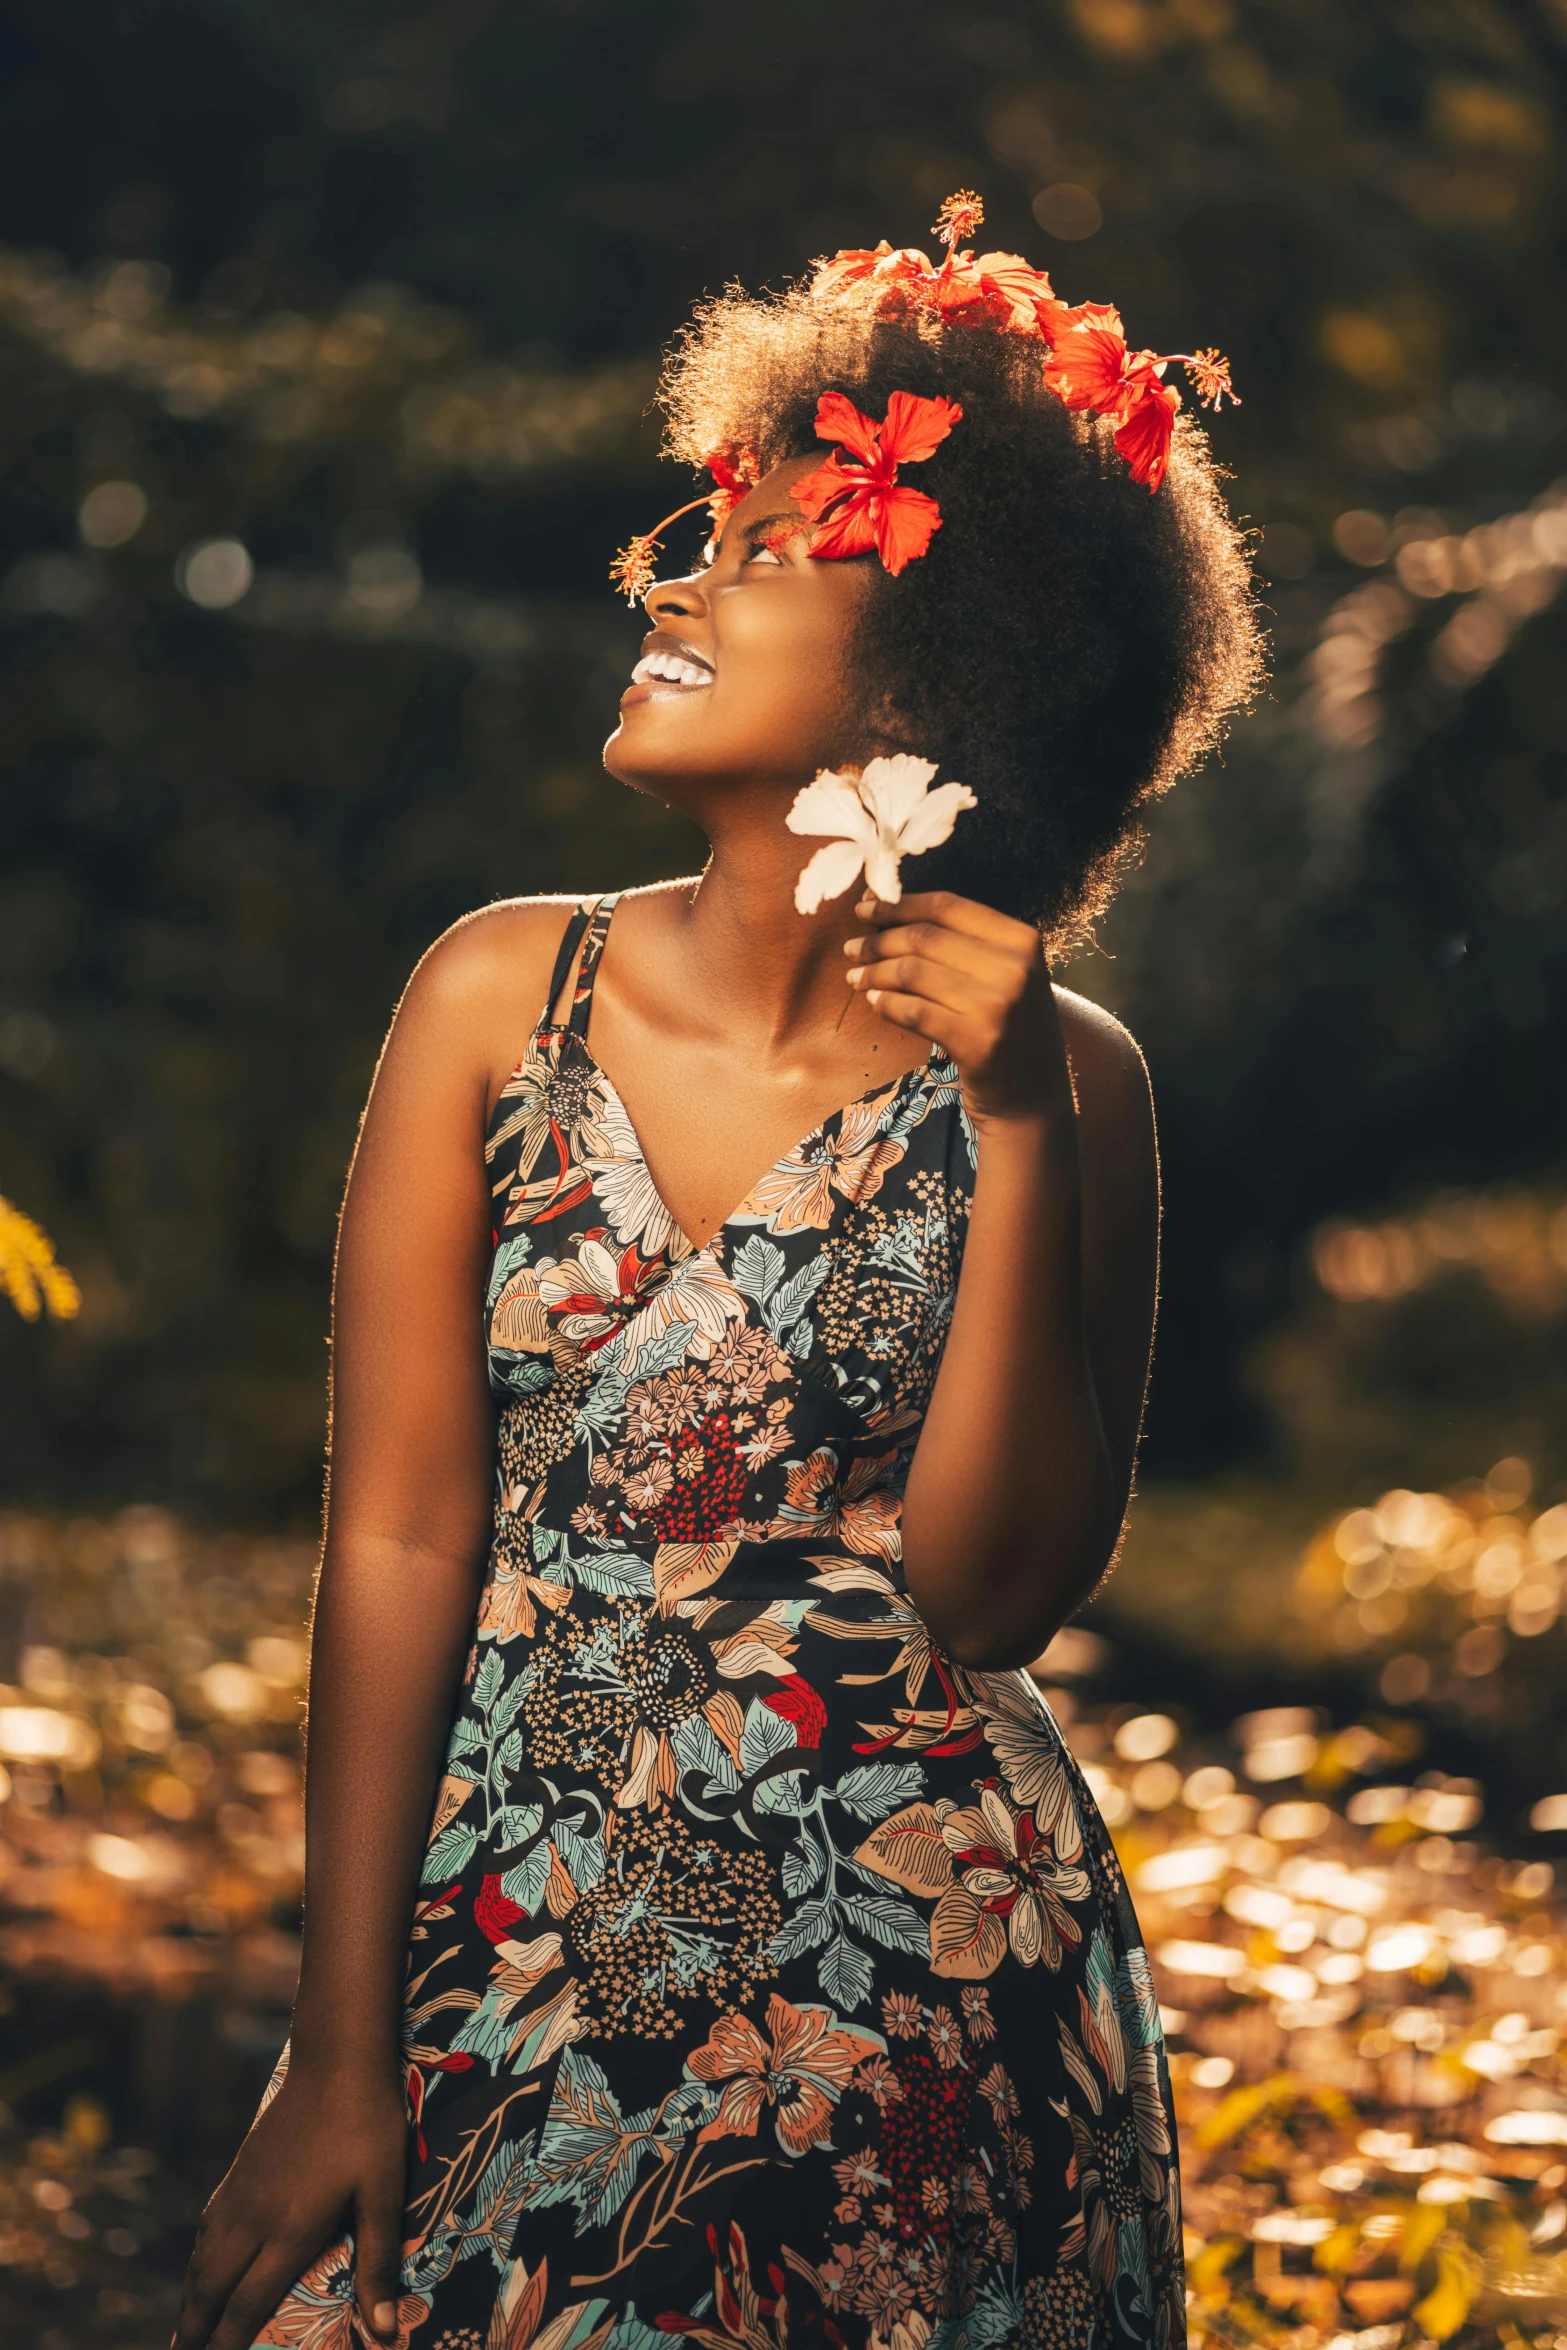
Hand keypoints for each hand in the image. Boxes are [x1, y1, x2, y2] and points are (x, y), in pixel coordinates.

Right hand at [173, 2062, 409, 2349]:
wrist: (336, 2060)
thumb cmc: (370, 2126)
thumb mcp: (384, 2195)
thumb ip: (378, 2264)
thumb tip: (382, 2332)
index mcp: (288, 2232)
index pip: (246, 2305)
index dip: (227, 2344)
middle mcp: (253, 2219)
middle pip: (211, 2289)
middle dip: (194, 2331)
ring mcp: (240, 2192)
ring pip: (201, 2260)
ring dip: (190, 2299)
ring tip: (184, 2329)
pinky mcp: (238, 2170)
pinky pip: (205, 2230)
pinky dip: (196, 2262)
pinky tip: (200, 2267)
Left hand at [843, 888, 1067, 1127]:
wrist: (1034, 1096)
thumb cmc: (1010, 1029)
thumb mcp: (1006, 975)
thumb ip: (963, 944)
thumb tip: (889, 911)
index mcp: (1022, 939)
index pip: (947, 906)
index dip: (898, 904)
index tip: (865, 907)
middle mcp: (1015, 968)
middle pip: (924, 938)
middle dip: (878, 941)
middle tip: (851, 948)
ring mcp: (997, 1006)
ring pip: (913, 973)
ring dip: (875, 973)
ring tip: (856, 978)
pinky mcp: (976, 1043)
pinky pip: (913, 1012)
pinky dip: (886, 1004)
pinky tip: (873, 1002)